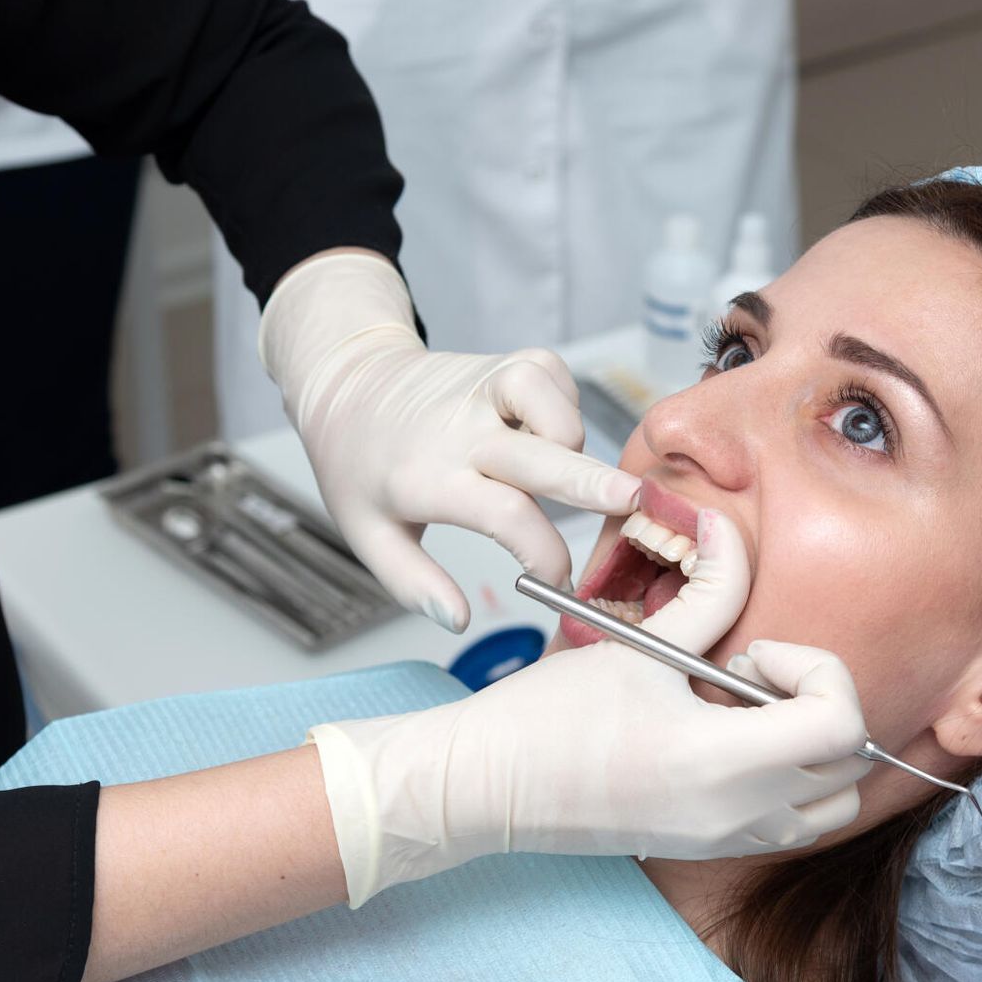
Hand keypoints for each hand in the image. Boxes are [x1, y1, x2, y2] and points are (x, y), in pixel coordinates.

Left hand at [260, 251, 639, 631]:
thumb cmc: (363, 468)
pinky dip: (565, 403)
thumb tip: (458, 619)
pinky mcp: (505, 362)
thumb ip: (412, 584)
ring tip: (561, 466)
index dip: (543, 553)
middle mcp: (462, 430)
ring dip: (571, 438)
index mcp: (428, 478)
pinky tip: (547, 432)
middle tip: (632, 502)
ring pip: (550, 400)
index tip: (558, 583)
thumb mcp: (368, 536)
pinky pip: (554, 376)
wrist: (349, 385)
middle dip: (590, 481)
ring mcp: (486, 388)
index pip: (503, 514)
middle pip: (539, 453)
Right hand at [311, 510, 872, 905]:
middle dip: (818, 702)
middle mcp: (736, 815)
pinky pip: (795, 823)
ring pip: (834, 803)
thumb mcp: (637, 645)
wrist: (489, 787)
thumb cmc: (544, 721)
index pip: (841, 723)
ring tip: (744, 717)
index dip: (816, 671)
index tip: (754, 655)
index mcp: (719, 762)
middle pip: (853, 763)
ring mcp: (727, 841)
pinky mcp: (712, 851)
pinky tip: (728, 744)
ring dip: (813, 749)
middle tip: (748, 678)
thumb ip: (706, 589)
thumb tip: (729, 529)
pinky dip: (790, 781)